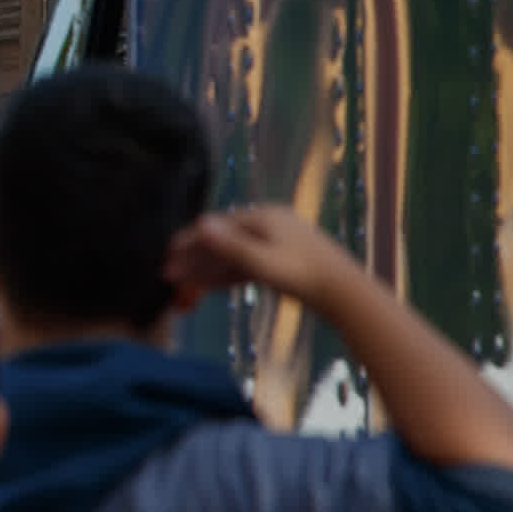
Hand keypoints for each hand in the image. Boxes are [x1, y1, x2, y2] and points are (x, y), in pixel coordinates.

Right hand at [164, 203, 358, 311]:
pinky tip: (208, 287)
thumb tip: (200, 222)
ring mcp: (276, 244)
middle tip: (168, 274)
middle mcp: (269, 225)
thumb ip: (230, 245)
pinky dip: (226, 276)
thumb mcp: (263, 262)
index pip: (217, 226)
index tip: (167, 255)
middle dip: (194, 259)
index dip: (189, 241)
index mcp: (264, 217)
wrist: (345, 294)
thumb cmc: (305, 276)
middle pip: (223, 241)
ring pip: (232, 256)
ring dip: (206, 270)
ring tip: (182, 285)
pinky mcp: (282, 262)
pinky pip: (246, 266)